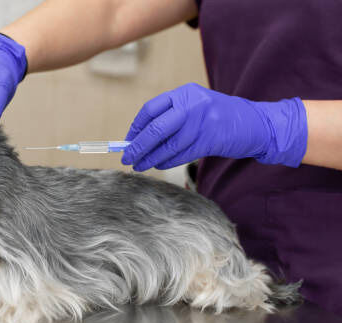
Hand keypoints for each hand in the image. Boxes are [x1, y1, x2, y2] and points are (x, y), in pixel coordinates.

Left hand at [121, 83, 307, 170]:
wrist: (256, 123)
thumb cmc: (218, 117)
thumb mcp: (194, 106)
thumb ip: (170, 117)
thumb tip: (138, 138)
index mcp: (184, 93)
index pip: (151, 109)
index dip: (136, 127)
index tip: (127, 141)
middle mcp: (192, 104)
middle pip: (156, 128)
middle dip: (138, 146)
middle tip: (127, 157)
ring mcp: (202, 122)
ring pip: (167, 145)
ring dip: (150, 158)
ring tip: (139, 166)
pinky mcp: (209, 140)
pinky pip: (180, 154)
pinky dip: (166, 162)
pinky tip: (158, 165)